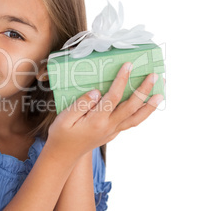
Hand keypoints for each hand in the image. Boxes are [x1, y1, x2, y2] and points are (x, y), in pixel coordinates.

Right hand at [47, 62, 163, 160]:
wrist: (64, 155)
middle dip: (144, 90)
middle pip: (131, 107)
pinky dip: (142, 114)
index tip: (128, 66)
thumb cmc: (61, 134)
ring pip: (136, 118)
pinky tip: (146, 106)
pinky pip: (131, 122)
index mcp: (96, 120)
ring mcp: (113, 131)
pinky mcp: (113, 133)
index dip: (122, 80)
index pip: (113, 97)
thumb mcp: (64, 118)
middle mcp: (109, 126)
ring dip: (150, 105)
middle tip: (154, 75)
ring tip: (161, 93)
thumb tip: (97, 92)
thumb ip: (80, 104)